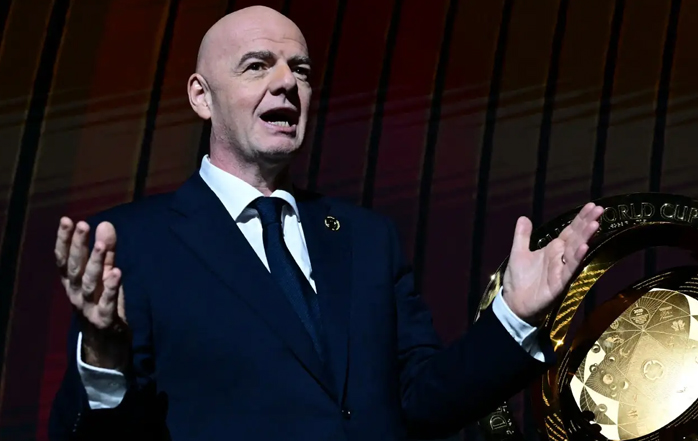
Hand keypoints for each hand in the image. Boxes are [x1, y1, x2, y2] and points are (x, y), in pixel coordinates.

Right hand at [55, 217, 129, 369]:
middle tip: (83, 225)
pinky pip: (107, 302)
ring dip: (95, 263)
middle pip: (75, 267)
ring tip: (100, 245)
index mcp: (72, 281)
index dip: (64, 240)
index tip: (66, 220)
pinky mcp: (104, 319)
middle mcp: (75, 292)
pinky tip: (118, 273)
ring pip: (90, 283)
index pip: (63, 258)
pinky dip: (112, 288)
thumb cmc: (102, 301)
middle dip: (78, 246)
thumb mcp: (104, 273)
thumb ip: (106, 250)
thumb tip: (105, 223)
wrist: (105, 341)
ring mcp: (88, 306)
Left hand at [502, 202, 603, 323]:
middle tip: (600, 209)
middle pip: (577, 237)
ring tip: (595, 224)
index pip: (570, 230)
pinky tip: (584, 247)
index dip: (580, 218)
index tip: (592, 206)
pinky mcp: (560, 282)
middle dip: (587, 223)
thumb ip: (522, 236)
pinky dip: (577, 258)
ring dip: (585, 237)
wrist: (514, 303)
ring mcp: (562, 269)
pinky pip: (570, 269)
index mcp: (553, 249)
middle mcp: (560, 257)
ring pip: (576, 251)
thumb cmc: (518, 279)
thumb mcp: (518, 252)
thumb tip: (524, 217)